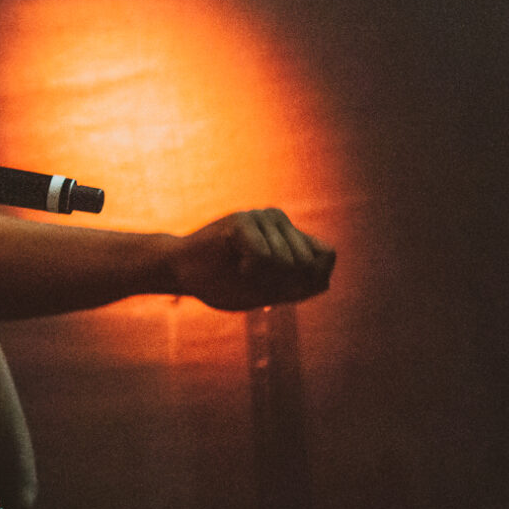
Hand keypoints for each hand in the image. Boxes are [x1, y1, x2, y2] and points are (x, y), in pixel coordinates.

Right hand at [168, 209, 335, 310]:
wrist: (181, 273)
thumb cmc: (222, 282)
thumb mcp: (266, 292)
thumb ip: (298, 287)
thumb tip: (325, 281)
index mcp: (287, 235)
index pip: (327, 255)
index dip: (309, 279)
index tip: (280, 288)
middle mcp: (279, 220)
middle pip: (307, 263)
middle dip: (282, 282)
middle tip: (253, 278)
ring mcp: (261, 216)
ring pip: (285, 262)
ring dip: (260, 279)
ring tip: (238, 269)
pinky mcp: (243, 220)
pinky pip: (263, 257)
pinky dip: (248, 271)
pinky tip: (232, 263)